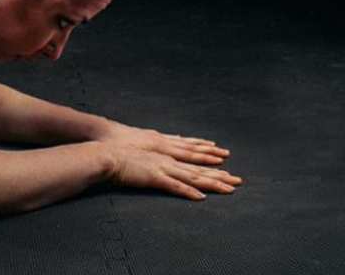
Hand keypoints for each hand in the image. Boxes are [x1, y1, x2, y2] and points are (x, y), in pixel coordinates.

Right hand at [95, 119, 242, 199]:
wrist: (106, 152)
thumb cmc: (119, 150)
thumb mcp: (139, 146)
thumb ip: (152, 148)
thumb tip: (160, 146)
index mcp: (164, 150)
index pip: (192, 156)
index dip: (210, 160)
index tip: (225, 163)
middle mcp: (168, 157)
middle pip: (198, 167)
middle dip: (220, 174)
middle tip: (238, 181)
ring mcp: (162, 166)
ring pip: (192, 176)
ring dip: (212, 183)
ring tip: (229, 189)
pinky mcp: (154, 176)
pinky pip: (175, 186)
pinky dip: (188, 191)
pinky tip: (200, 197)